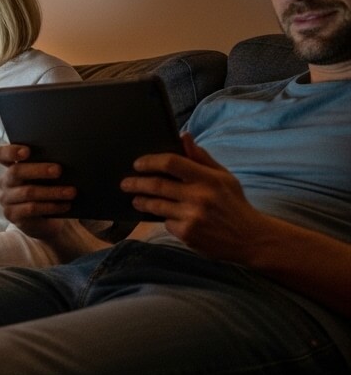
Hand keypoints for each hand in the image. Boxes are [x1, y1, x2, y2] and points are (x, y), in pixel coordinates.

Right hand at [0, 144, 110, 259]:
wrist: (45, 221)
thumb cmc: (47, 191)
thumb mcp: (46, 177)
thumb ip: (48, 166)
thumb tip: (67, 158)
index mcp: (11, 166)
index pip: (1, 154)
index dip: (11, 151)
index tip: (27, 151)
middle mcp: (5, 181)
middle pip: (16, 172)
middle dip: (39, 170)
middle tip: (59, 170)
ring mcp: (6, 199)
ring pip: (27, 192)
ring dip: (52, 191)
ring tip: (71, 192)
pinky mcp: (12, 215)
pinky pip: (31, 209)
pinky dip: (51, 206)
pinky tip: (65, 205)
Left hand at [122, 134, 268, 262]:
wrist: (250, 238)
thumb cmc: (234, 203)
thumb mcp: (224, 177)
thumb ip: (201, 157)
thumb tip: (183, 136)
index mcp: (208, 178)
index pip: (172, 163)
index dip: (150, 161)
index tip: (138, 164)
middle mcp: (199, 196)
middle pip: (157, 185)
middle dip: (136, 183)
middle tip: (125, 183)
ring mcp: (192, 216)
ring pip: (156, 205)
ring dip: (141, 201)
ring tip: (135, 199)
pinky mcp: (187, 234)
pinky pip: (167, 223)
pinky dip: (165, 219)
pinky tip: (166, 217)